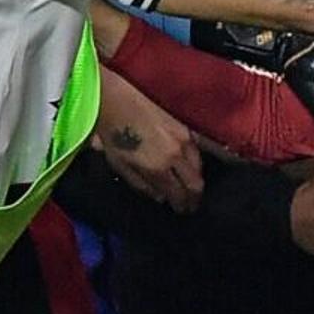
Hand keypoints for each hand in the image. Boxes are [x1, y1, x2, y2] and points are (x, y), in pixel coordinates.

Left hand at [91, 79, 203, 213]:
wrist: (117, 101)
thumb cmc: (113, 135)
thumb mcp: (120, 166)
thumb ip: (141, 185)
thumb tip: (161, 198)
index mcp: (158, 168)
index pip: (178, 194)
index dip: (182, 206)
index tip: (183, 211)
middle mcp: (176, 156)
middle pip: (195, 183)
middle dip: (195, 198)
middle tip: (192, 205)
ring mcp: (184, 141)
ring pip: (200, 168)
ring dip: (197, 180)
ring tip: (191, 187)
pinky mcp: (186, 129)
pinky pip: (198, 152)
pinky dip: (197, 164)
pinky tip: (192, 168)